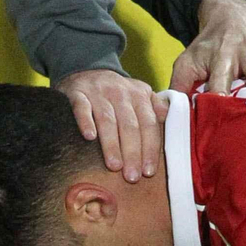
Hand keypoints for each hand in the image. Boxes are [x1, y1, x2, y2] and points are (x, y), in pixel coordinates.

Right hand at [55, 68, 166, 182]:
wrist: (85, 69)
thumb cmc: (116, 92)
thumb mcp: (139, 94)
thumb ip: (155, 107)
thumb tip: (168, 118)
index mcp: (139, 95)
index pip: (148, 124)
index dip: (150, 149)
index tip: (148, 171)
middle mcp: (120, 92)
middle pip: (129, 126)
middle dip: (132, 152)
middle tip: (132, 176)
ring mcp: (98, 92)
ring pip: (107, 120)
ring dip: (111, 144)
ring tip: (114, 166)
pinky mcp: (77, 93)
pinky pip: (82, 107)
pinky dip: (85, 121)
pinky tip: (89, 137)